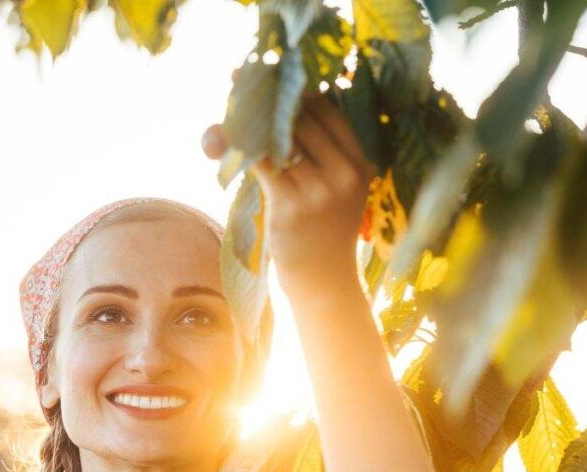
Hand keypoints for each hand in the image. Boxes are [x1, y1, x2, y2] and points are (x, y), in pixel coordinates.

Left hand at [202, 93, 376, 297]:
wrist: (324, 282)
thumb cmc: (323, 233)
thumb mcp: (335, 190)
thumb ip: (316, 153)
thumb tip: (275, 112)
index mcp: (361, 163)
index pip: (329, 111)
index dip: (299, 90)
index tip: (271, 74)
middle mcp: (344, 173)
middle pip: (301, 119)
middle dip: (268, 101)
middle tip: (240, 86)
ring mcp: (319, 190)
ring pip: (277, 140)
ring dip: (250, 124)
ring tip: (231, 114)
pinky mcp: (290, 205)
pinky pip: (260, 163)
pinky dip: (240, 149)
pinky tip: (225, 141)